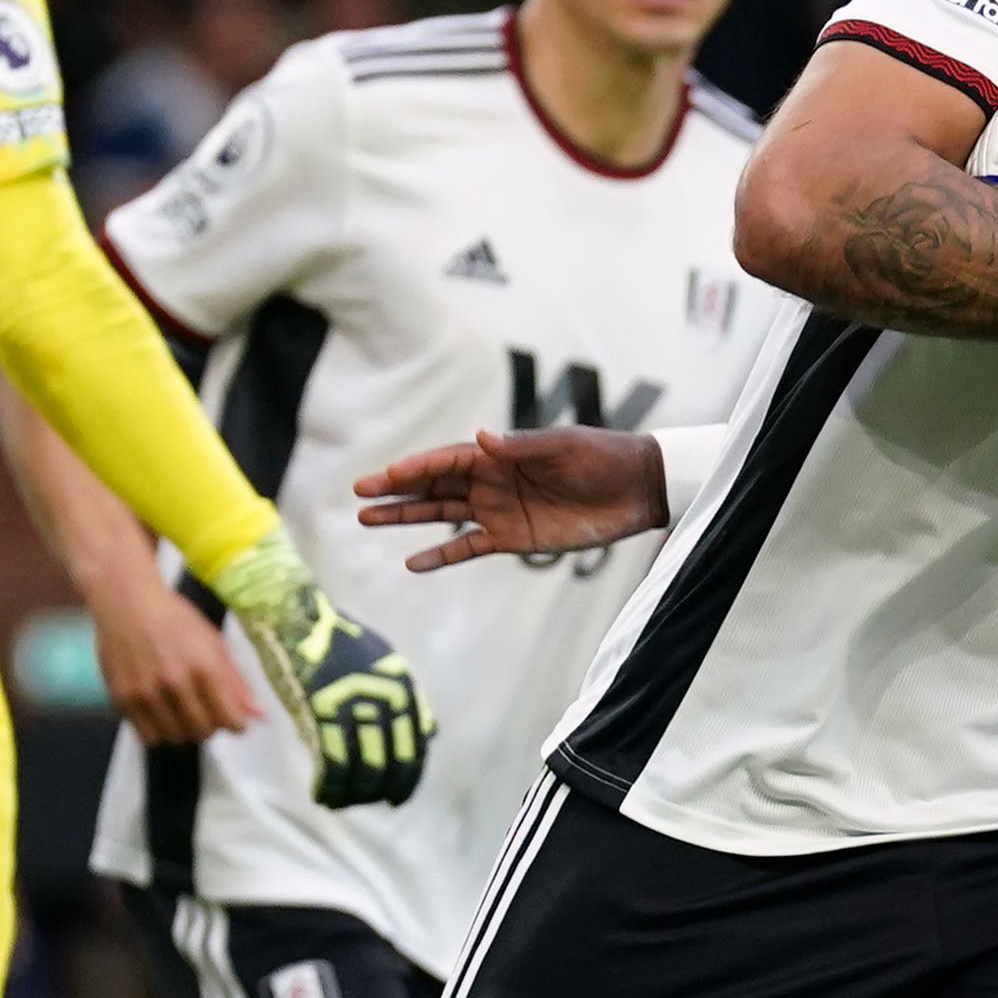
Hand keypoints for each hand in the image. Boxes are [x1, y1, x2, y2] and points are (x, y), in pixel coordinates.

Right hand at [91, 570, 257, 745]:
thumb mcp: (214, 643)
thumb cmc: (175, 620)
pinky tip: (163, 714)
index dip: (237, 725)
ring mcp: (146, 693)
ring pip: (176, 737)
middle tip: (209, 715)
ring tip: (185, 713)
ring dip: (186, 731)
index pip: (228, 718)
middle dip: (212, 727)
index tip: (237, 723)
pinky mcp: (123, 699)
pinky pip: (148, 735)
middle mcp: (175, 682)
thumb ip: (236, 682)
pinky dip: (160, 731)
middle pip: (203, 731)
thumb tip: (257, 714)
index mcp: (205, 666)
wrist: (128, 605)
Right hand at [205, 527, 432, 809]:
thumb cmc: (338, 640)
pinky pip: (332, 760)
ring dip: (351, 793)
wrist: (296, 617)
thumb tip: (432, 733)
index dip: (406, 778)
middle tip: (365, 803)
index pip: (415, 746)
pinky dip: (330, 784)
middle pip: (390, 762)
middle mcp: (385, 696)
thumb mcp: (386, 663)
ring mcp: (353, 703)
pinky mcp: (321, 709)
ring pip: (361, 767)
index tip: (395, 798)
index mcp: (403, 686)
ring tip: (339, 801)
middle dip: (379, 790)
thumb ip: (409, 699)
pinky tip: (323, 793)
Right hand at [355, 427, 669, 572]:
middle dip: (398, 489)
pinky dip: (442, 555)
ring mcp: (500, 510)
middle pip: (435, 486)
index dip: (416, 468)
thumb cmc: (602, 458)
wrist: (638, 489)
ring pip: (443, 515)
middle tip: (359, 493)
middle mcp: (492, 481)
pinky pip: (470, 547)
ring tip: (367, 518)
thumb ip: (522, 447)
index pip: (448, 460)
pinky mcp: (515, 538)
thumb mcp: (564, 448)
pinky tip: (412, 562)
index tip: (385, 475)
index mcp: (500, 454)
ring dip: (407, 517)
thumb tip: (483, 435)